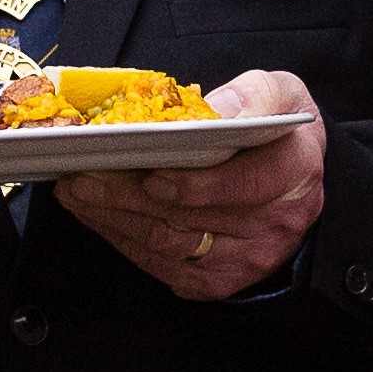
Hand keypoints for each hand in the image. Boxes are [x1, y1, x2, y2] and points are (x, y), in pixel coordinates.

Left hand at [58, 70, 324, 300]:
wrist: (292, 173)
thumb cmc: (274, 129)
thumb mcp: (278, 91)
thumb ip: (251, 96)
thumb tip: (214, 113)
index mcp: (295, 170)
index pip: (246, 184)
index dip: (196, 184)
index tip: (151, 174)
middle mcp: (277, 222)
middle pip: (192, 217)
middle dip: (130, 195)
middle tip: (84, 174)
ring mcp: (248, 259)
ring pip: (170, 246)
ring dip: (115, 219)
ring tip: (77, 191)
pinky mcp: (220, 279)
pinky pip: (163, 267)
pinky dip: (124, 241)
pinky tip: (97, 215)